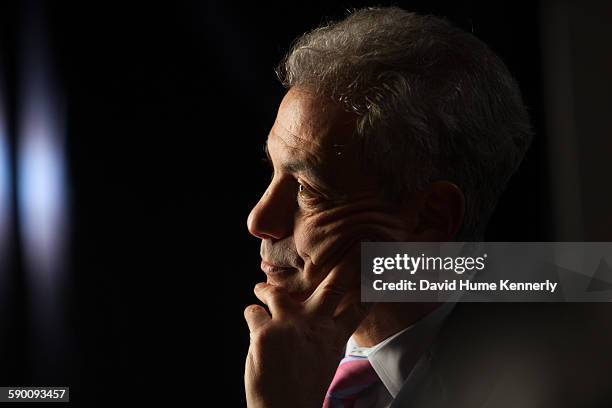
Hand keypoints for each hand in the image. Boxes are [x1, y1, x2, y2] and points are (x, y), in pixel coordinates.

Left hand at [244, 245, 369, 407]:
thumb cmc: (303, 387)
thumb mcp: (325, 359)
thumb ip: (325, 331)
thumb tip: (317, 311)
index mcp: (333, 336)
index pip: (360, 305)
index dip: (371, 284)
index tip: (380, 265)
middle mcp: (314, 326)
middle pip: (333, 285)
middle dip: (345, 264)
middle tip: (353, 246)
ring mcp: (289, 325)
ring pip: (276, 291)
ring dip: (266, 288)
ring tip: (260, 288)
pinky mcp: (263, 331)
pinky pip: (252, 311)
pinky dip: (251, 315)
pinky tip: (253, 323)